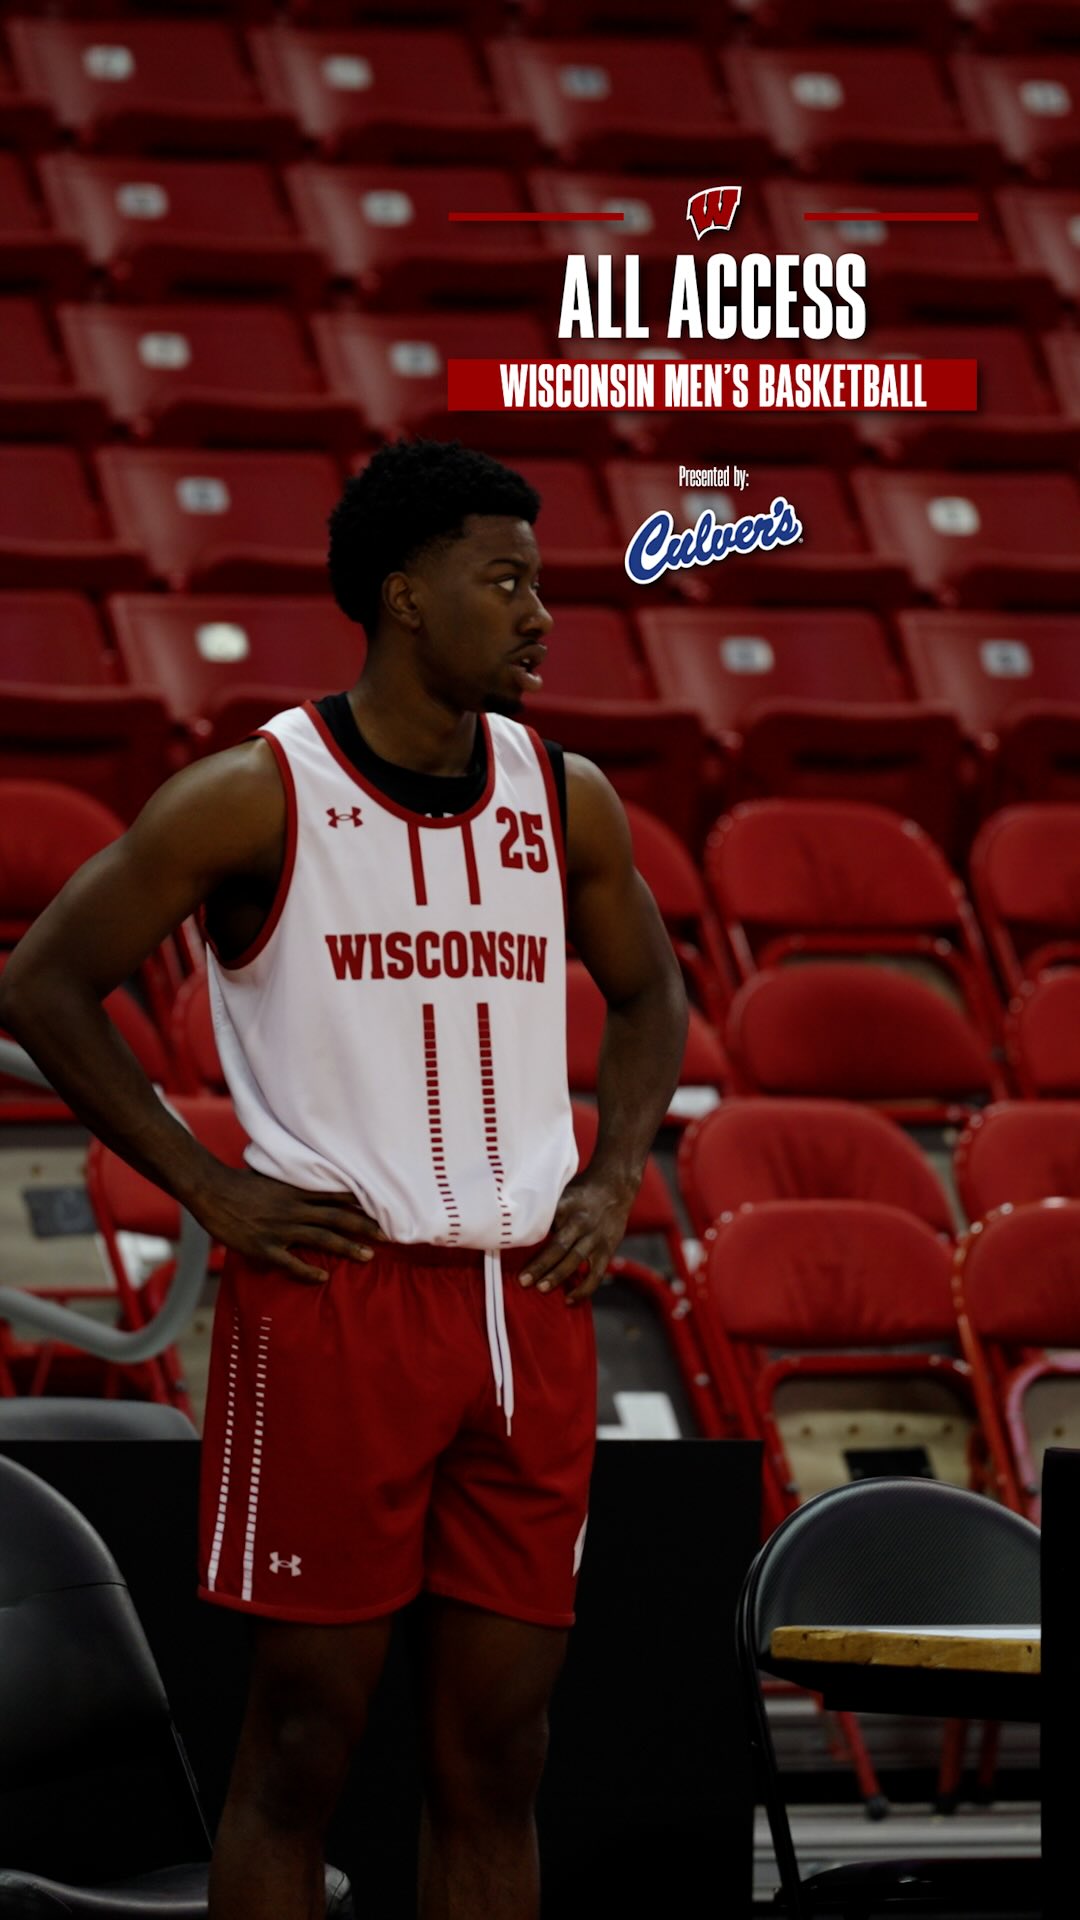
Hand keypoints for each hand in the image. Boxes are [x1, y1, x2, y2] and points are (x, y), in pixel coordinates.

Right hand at [192, 1164, 385, 1284]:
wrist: (212, 1190)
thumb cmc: (240, 1183)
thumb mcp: (272, 1177)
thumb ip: (293, 1184)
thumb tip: (310, 1186)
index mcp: (296, 1190)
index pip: (335, 1196)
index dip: (359, 1204)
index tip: (381, 1210)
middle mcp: (293, 1208)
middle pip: (336, 1217)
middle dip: (363, 1226)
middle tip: (386, 1235)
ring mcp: (280, 1228)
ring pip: (322, 1238)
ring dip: (347, 1247)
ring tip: (368, 1256)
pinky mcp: (264, 1246)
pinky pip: (291, 1262)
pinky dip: (309, 1271)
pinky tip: (324, 1277)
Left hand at [519, 1170, 634, 1304]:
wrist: (615, 1187)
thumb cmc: (579, 1192)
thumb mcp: (561, 1192)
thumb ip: (545, 1209)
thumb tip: (516, 1228)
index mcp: (565, 1205)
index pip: (545, 1223)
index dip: (529, 1237)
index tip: (512, 1248)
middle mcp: (581, 1222)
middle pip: (559, 1245)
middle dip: (540, 1264)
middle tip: (523, 1280)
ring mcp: (595, 1237)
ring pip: (575, 1260)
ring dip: (557, 1276)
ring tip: (541, 1289)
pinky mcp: (607, 1250)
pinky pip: (596, 1274)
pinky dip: (584, 1289)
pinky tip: (569, 1300)